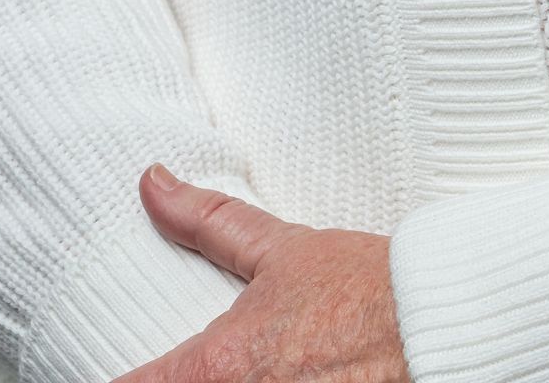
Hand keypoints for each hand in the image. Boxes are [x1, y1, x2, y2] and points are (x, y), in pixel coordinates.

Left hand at [111, 164, 409, 381]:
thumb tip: (153, 185)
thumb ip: (209, 223)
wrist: (434, 323)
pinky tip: (281, 378)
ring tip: (245, 370)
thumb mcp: (282, 250)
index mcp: (216, 368)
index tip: (117, 370)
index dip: (114, 381)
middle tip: (178, 368)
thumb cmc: (364, 288)